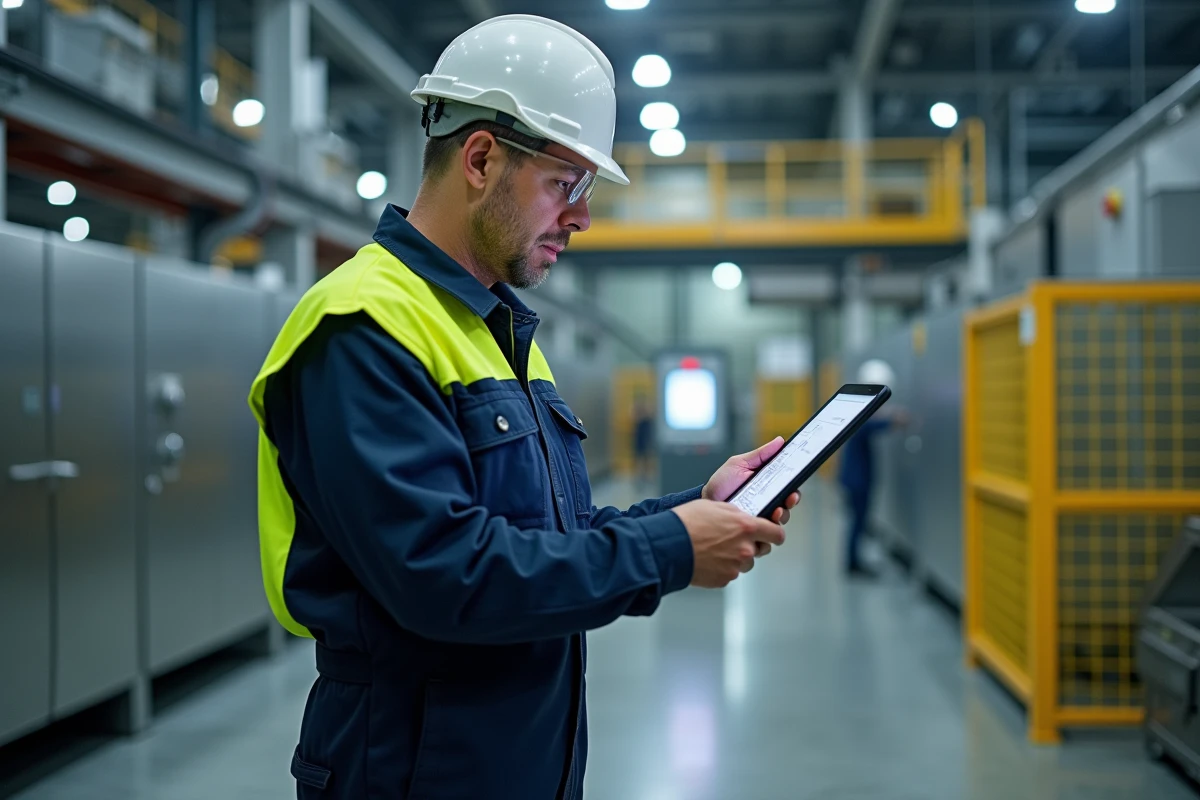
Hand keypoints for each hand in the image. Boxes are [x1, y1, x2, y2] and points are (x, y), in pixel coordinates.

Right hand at [671, 500, 787, 587]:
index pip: (776, 534)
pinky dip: (722, 567)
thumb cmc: (688, 522)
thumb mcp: (715, 506)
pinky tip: (708, 559)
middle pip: (761, 550)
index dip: (775, 534)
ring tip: (716, 549)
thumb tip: (743, 517)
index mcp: (746, 527)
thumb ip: (736, 513)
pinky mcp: (724, 579)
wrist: (669, 546)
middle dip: (752, 545)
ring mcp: (735, 566)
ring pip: (745, 563)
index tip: (772, 534)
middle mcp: (745, 549)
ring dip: (737, 557)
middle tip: (734, 539)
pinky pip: (730, 573)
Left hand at [702, 437, 800, 526]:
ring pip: (781, 517)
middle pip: (789, 501)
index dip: (795, 483)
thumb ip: (760, 454)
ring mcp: (762, 513)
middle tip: (790, 497)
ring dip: (783, 514)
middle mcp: (767, 499)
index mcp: (767, 482)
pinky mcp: (754, 526)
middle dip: (793, 499)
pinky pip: (768, 530)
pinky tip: (767, 521)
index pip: (788, 483)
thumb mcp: (740, 463)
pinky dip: (770, 527)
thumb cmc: (722, 481)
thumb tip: (779, 441)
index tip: (797, 481)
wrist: (707, 501)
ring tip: (777, 510)